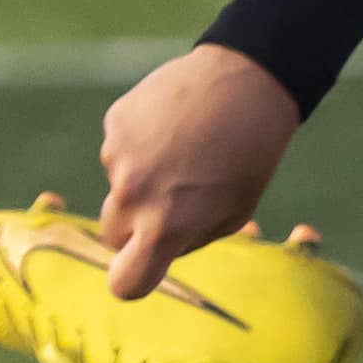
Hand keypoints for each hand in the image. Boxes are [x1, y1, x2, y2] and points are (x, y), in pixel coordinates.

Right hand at [95, 42, 302, 298]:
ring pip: (119, 185)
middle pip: (112, 234)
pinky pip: (120, 148)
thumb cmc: (250, 154)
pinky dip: (140, 142)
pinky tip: (173, 124)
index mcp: (166, 227)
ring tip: (185, 148)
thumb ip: (186, 238)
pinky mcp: (115, 123)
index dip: (131, 279)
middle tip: (173, 198)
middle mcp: (134, 195)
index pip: (124, 282)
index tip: (140, 267)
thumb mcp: (233, 212)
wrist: (247, 80)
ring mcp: (118, 156)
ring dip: (142, 176)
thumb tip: (152, 249)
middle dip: (134, 227)